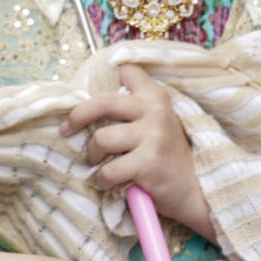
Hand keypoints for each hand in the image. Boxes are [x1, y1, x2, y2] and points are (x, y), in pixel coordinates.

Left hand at [60, 64, 213, 237]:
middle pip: (103, 101)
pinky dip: (103, 180)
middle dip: (78, 116)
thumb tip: (86, 103)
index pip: (128, 71)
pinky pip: (108, 170)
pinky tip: (111, 182)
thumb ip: (131, 108)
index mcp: (155, 97)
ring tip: (99, 163)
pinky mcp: (148, 164)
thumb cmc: (165, 154)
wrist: (193, 189)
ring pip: (101, 139)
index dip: (108, 77)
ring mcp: (152, 137)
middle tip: (67, 129)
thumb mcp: (156, 122)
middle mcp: (154, 111)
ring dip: (93, 155)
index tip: (93, 90)